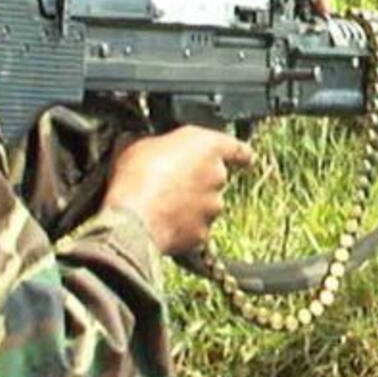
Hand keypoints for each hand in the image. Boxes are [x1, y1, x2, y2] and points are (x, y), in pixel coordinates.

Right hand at [103, 126, 254, 254]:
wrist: (132, 220)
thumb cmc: (136, 176)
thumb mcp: (136, 143)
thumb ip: (154, 143)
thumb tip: (144, 144)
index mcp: (208, 146)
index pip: (238, 149)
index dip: (241, 155)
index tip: (245, 158)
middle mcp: (217, 176)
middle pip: (215, 178)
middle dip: (198, 181)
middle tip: (170, 182)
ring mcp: (212, 208)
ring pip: (206, 206)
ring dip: (189, 206)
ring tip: (160, 205)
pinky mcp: (202, 233)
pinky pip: (195, 229)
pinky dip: (182, 228)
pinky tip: (160, 224)